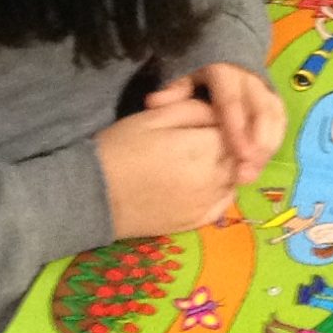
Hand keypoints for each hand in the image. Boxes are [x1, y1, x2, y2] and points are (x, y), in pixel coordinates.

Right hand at [96, 98, 244, 236]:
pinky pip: (224, 204)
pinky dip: (223, 190)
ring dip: (228, 166)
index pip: (234, 130)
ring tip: (204, 158)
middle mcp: (210, 178)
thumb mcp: (153, 116)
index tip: (210, 118)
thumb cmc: (120, 148)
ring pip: (234, 180)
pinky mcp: (196, 222)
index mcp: (199, 148)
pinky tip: (207, 182)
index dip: (225, 122)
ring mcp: (205, 203)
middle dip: (230, 144)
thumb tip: (220, 111)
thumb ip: (192, 110)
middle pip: (238, 156)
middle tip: (206, 137)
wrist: (94, 194)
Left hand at [148, 63, 282, 187]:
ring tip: (251, 174)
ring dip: (267, 147)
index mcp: (226, 72)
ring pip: (274, 118)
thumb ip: (174, 90)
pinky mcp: (274, 99)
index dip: (238, 128)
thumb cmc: (200, 71)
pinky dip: (273, 142)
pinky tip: (260, 163)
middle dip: (258, 145)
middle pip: (261, 112)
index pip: (233, 102)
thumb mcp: (184, 74)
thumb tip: (153, 103)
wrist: (226, 51)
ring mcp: (265, 89)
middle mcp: (250, 80)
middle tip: (246, 174)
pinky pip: (279, 121)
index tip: (241, 156)